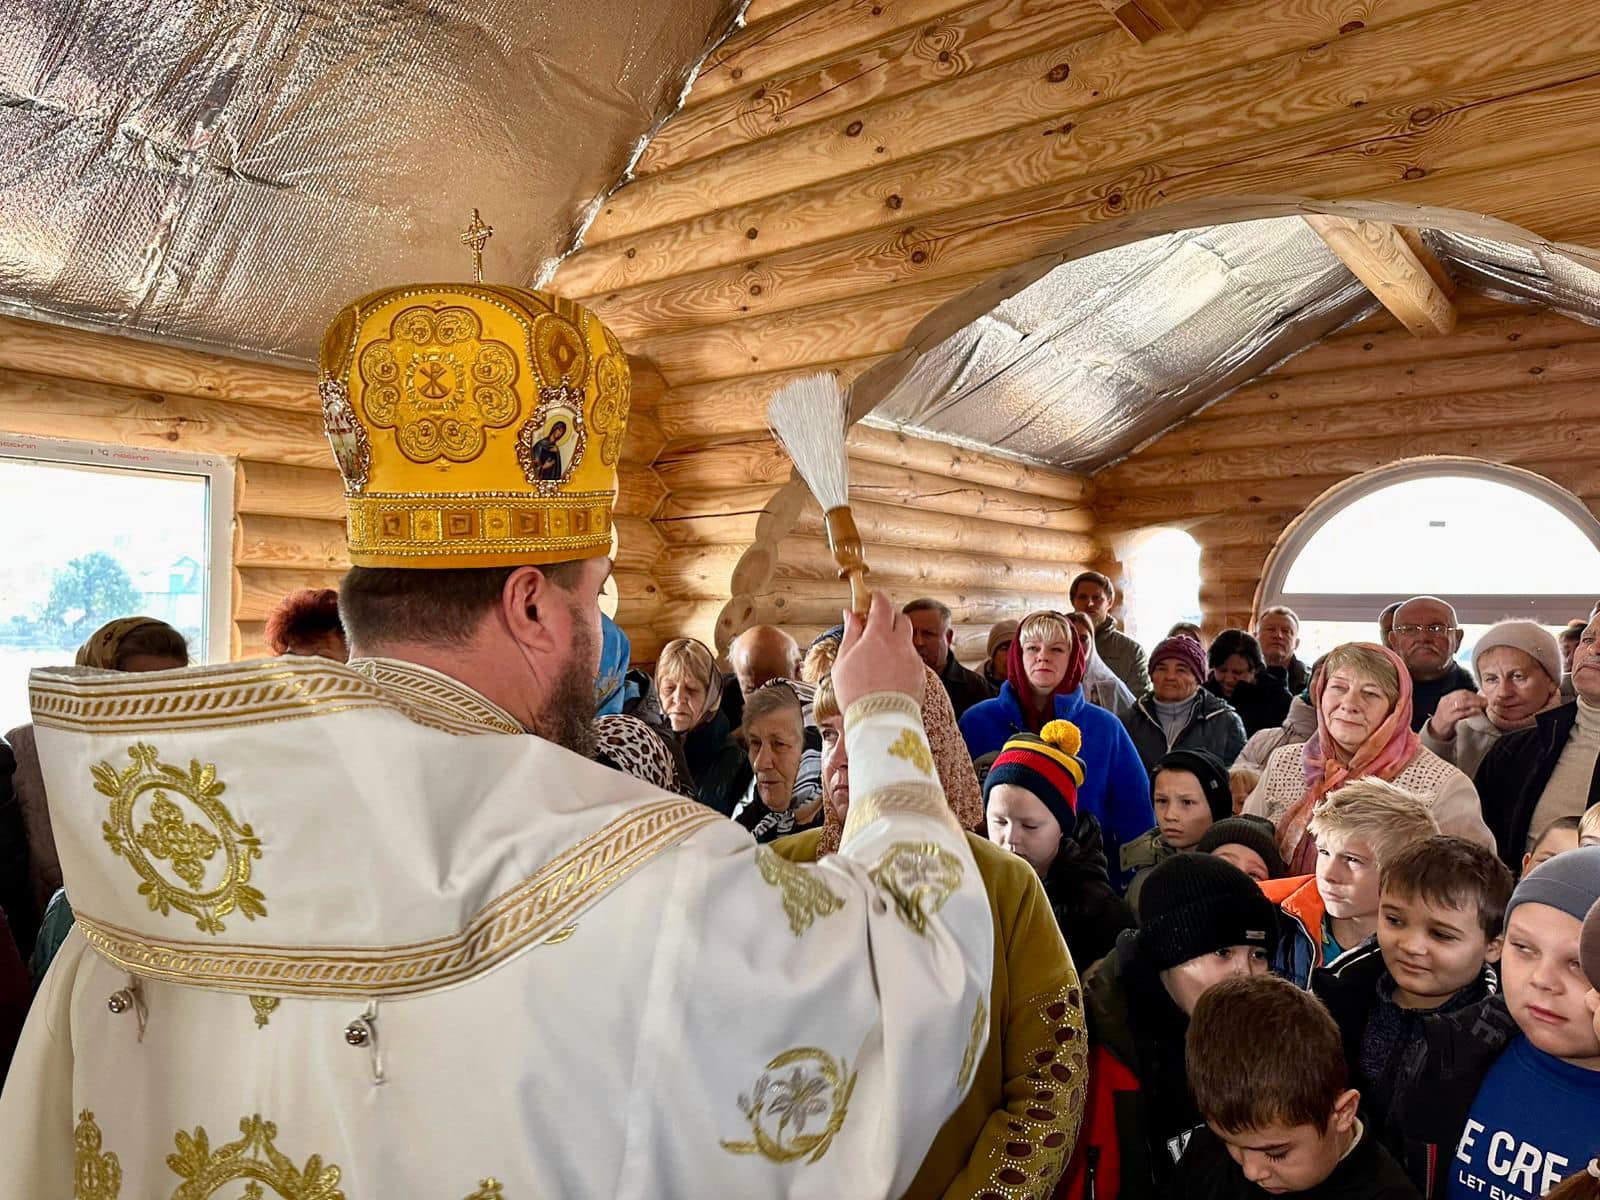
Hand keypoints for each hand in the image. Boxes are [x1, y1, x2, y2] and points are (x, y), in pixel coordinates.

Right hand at [832, 590, 925, 711]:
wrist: (879, 721)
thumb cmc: (855, 693)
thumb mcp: (843, 661)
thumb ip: (850, 634)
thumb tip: (850, 614)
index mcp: (878, 636)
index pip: (882, 605)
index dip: (877, 598)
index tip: (872, 598)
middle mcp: (899, 643)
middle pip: (900, 619)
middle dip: (890, 617)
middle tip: (877, 625)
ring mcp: (912, 659)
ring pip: (907, 640)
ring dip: (896, 641)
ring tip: (881, 657)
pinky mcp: (921, 674)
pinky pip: (912, 659)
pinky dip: (902, 660)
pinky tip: (890, 674)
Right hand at [1427, 689, 1486, 739]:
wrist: (1435, 730)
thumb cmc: (1446, 719)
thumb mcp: (1451, 708)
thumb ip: (1461, 703)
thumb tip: (1477, 700)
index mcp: (1446, 698)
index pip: (1462, 692)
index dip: (1474, 694)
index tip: (1483, 697)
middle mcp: (1446, 702)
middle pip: (1462, 696)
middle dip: (1476, 698)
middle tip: (1485, 701)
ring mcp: (1446, 710)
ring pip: (1462, 703)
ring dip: (1475, 703)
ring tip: (1483, 706)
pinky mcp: (1448, 719)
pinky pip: (1461, 713)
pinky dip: (1470, 712)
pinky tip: (1476, 712)